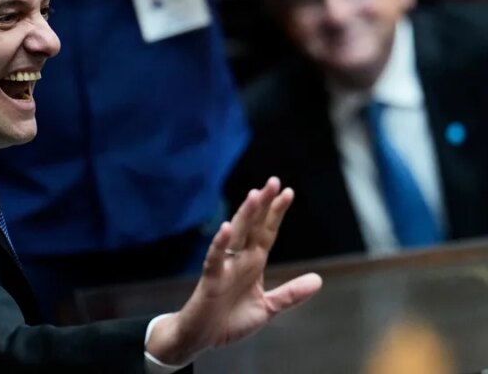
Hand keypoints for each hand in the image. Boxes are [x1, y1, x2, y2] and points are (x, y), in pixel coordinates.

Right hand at [147, 177, 322, 365]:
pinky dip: (219, 243)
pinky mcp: (210, 279)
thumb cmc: (230, 320)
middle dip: (262, 204)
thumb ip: (290, 294)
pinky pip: (214, 258)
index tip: (288, 192)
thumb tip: (318, 280)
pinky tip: (225, 229)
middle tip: (273, 182)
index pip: (267, 231)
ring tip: (254, 196)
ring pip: (235, 235)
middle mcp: (239, 259)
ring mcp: (224, 266)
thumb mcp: (268, 308)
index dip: (276, 213)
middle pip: (252, 226)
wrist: (202, 338)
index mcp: (253, 263)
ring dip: (244, 215)